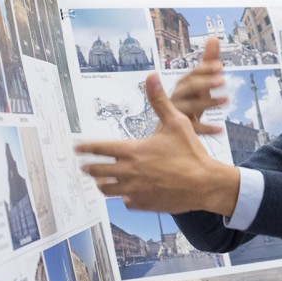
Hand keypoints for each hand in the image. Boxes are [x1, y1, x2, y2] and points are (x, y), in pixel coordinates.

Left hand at [76, 71, 238, 215]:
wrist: (205, 184)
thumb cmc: (191, 152)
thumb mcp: (176, 122)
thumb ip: (159, 101)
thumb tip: (152, 76)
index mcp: (134, 150)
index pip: (100, 149)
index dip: (85, 148)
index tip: (76, 148)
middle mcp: (130, 171)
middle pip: (98, 171)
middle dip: (88, 167)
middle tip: (84, 166)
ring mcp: (135, 190)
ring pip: (107, 190)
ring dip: (102, 184)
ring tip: (100, 181)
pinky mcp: (144, 204)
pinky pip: (126, 201)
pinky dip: (124, 197)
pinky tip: (127, 193)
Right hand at [170, 37, 226, 134]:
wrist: (169, 129)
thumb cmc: (188, 102)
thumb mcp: (199, 83)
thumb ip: (207, 62)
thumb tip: (214, 38)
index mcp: (182, 85)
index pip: (192, 73)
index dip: (205, 69)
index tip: (220, 66)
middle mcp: (176, 96)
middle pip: (189, 87)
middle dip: (205, 82)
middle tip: (223, 79)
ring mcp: (176, 113)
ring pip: (191, 106)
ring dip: (209, 102)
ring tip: (227, 99)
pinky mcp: (179, 130)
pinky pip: (194, 128)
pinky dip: (208, 128)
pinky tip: (222, 129)